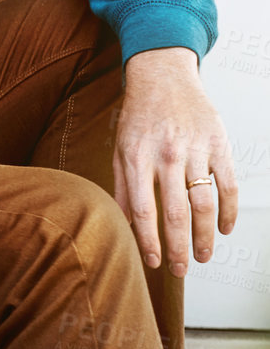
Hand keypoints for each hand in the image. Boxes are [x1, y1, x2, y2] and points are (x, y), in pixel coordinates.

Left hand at [113, 47, 237, 277]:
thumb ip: (123, 186)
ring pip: (204, 204)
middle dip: (179, 247)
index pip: (144, 211)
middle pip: (176, 213)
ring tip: (203, 256)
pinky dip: (229, 211)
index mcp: (137, 158)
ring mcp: (195, 150)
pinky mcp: (218, 145)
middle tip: (181, 270)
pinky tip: (224, 229)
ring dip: (205, 235)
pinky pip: (228, 185)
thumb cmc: (137, 117)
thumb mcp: (119, 148)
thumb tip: (126, 223)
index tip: (154, 263)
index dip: (150, 241)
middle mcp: (166, 156)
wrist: (163, 77)